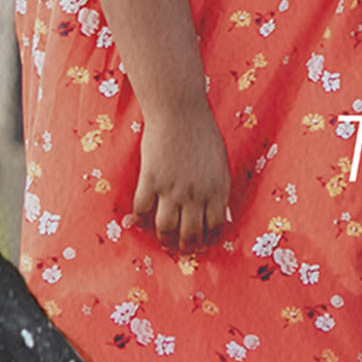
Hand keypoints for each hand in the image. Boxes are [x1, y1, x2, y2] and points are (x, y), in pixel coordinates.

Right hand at [133, 114, 237, 253]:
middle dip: (186, 247)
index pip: (215, 227)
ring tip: (163, 241)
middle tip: (182, 250)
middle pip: (190, 234)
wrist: (179, 111)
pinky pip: (143, 209)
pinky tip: (140, 222)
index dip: (208, 240)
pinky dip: (140, 220)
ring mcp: (171, 189)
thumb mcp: (220, 163)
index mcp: (216, 190)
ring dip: (164, 240)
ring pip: (166, 228)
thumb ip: (218, 188)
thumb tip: (218, 212)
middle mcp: (195, 195)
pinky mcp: (150, 179)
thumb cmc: (202, 132)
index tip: (203, 245)